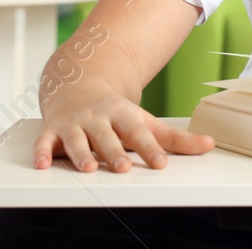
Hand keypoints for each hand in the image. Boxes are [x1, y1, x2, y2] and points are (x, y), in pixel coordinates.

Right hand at [33, 89, 212, 172]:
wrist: (77, 83)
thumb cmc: (114, 112)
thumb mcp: (145, 120)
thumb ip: (175, 139)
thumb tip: (210, 145)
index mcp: (123, 115)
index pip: (139, 133)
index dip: (150, 148)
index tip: (160, 163)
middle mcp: (98, 118)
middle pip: (107, 137)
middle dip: (114, 152)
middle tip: (122, 167)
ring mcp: (74, 123)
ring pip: (77, 139)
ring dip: (81, 154)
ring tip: (88, 168)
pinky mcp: (52, 130)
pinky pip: (45, 140)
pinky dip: (41, 151)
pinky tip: (41, 164)